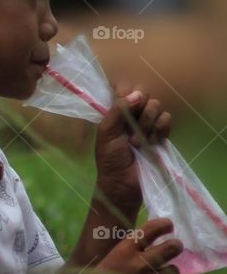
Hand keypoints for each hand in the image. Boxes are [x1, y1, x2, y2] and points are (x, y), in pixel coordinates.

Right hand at [75, 216, 181, 273]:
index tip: (168, 226)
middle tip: (175, 247)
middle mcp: (139, 264)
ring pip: (174, 272)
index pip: (153, 229)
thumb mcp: (112, 259)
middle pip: (172, 248)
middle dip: (176, 246)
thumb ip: (132, 252)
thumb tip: (156, 245)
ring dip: (170, 271)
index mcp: (125, 249)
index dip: (164, 225)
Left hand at [94, 86, 171, 213]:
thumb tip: (138, 94)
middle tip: (130, 132)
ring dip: (148, 124)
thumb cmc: (110, 159)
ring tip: (138, 143)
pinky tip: (152, 143)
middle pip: (144, 94)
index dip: (127, 94)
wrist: (124, 185)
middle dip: (138, 112)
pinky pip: (167, 119)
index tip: (124, 106)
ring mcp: (148, 123)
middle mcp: (132, 114)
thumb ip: (118, 111)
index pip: (125, 88)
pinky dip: (160, 130)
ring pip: (156, 106)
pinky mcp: (161, 134)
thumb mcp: (107, 133)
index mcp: (116, 111)